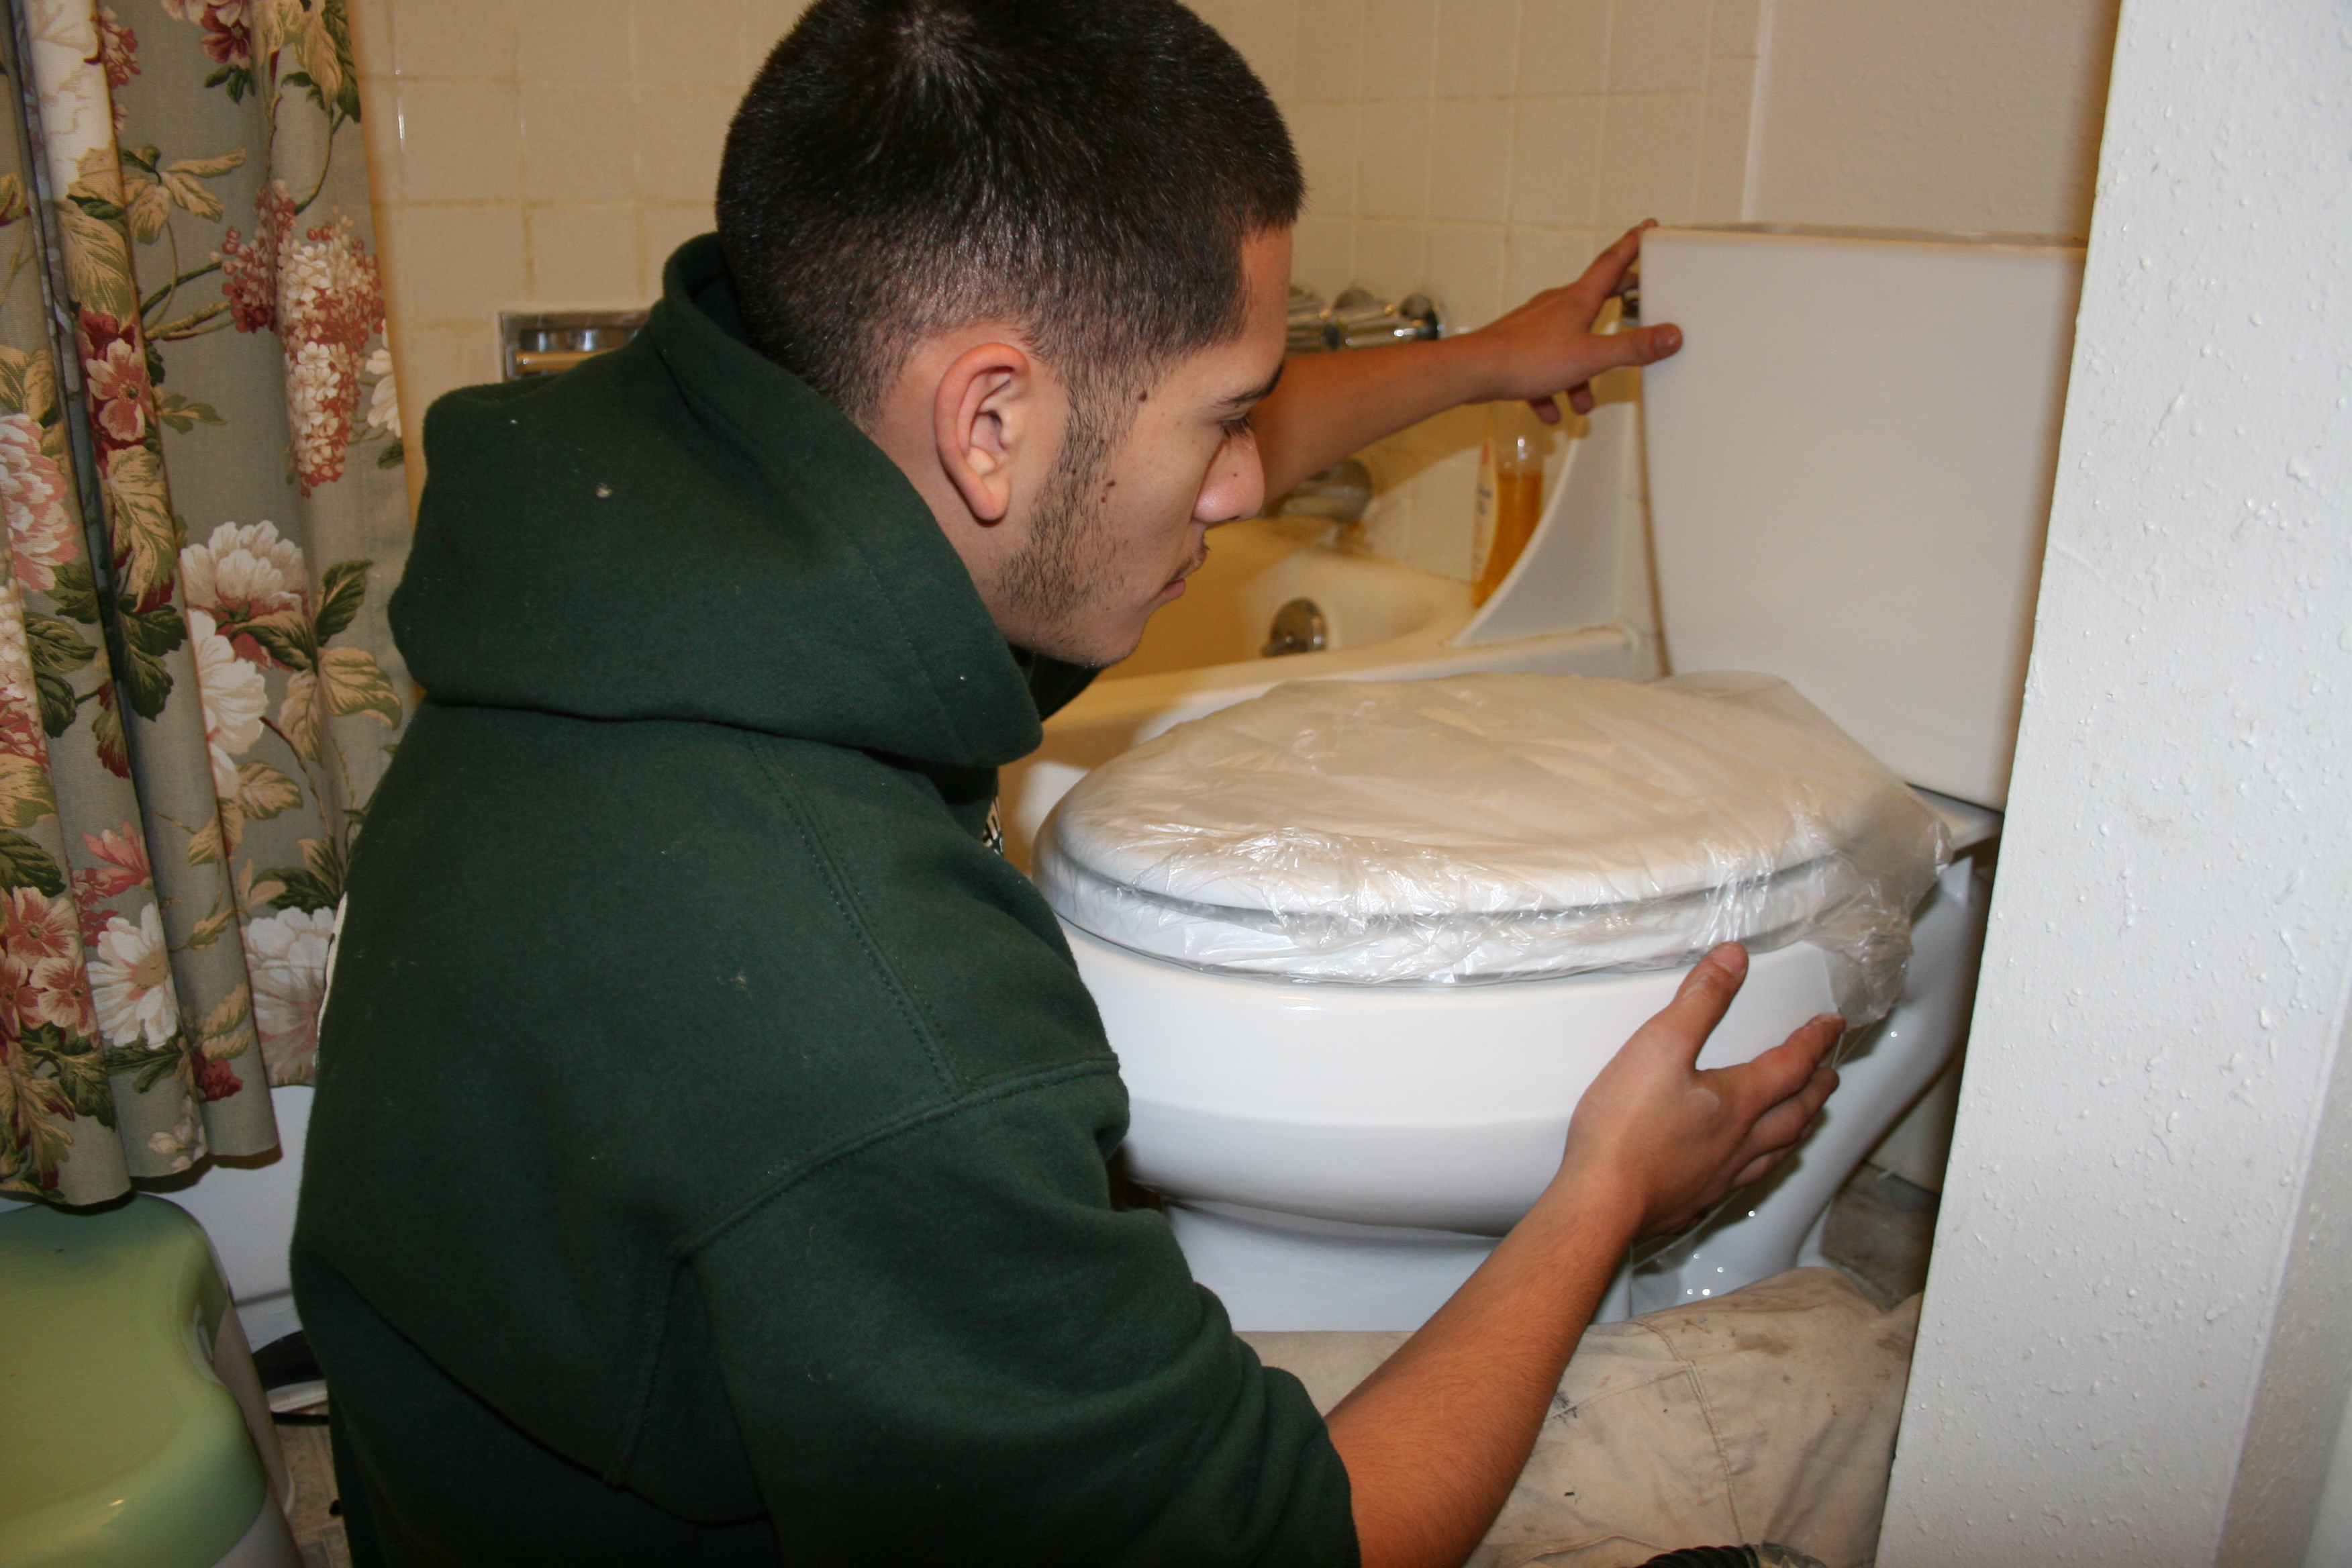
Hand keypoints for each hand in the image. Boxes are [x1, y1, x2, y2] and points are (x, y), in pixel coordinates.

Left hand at [1463, 220, 1685, 421]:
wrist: (1474, 372)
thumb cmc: (1525, 359)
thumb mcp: (1592, 357)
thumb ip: (1633, 349)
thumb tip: (1670, 336)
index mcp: (1577, 300)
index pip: (1612, 263)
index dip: (1633, 245)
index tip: (1646, 228)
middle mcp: (1555, 307)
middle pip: (1594, 299)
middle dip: (1617, 300)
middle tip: (1633, 292)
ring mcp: (1534, 327)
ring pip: (1567, 345)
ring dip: (1579, 372)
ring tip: (1583, 400)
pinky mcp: (1516, 349)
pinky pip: (1541, 369)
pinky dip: (1549, 389)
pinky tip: (1551, 410)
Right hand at [1557, 944, 1840, 1236]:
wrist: (1602, 1200)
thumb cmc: (1626, 1128)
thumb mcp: (1660, 1044)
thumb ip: (1699, 1000)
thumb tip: (1733, 961)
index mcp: (1738, 1102)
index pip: (1792, 1065)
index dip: (1815, 1040)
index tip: (1831, 1025)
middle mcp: (1740, 1143)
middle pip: (1794, 1113)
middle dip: (1815, 1089)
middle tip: (1828, 1075)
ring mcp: (1720, 1177)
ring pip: (1775, 1153)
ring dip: (1796, 1131)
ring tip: (1803, 1123)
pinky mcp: (1695, 1201)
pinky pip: (1742, 1184)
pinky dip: (1757, 1170)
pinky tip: (1742, 1172)